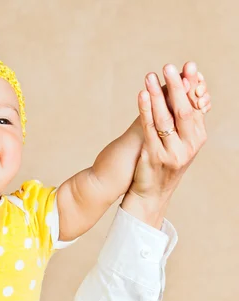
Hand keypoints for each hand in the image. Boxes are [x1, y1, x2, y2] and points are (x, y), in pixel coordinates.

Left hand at [121, 62, 209, 226]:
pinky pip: (150, 129)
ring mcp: (173, 152)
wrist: (150, 194)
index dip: (194, 86)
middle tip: (171, 66)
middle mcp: (189, 145)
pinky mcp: (155, 157)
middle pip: (184, 110)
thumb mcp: (176, 142)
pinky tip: (142, 95)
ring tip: (151, 76)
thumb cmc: (161, 163)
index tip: (190, 66)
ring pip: (166, 118)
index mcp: (197, 138)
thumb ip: (179, 121)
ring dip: (158, 94)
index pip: (197, 106)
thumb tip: (181, 91)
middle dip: (178, 86)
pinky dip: (146, 110)